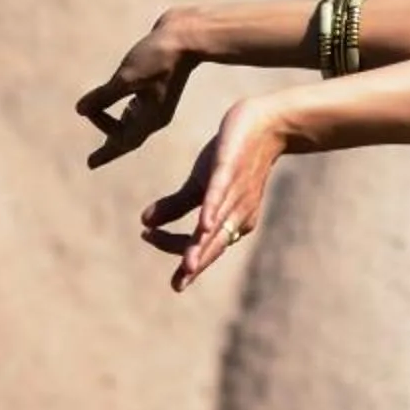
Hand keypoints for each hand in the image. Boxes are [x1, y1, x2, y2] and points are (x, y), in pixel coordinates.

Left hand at [76, 12, 199, 168]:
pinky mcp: (157, 85)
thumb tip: (79, 111)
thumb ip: (103, 97)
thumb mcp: (127, 78)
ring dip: (114, 127)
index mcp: (151, 117)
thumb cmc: (158, 57)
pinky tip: (119, 107)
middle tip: (93, 159)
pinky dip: (123, 111)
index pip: (124, 142)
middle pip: (127, 135)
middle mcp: (156, 113)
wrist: (187, 36)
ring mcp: (158, 100)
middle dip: (110, 145)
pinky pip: (136, 106)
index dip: (106, 153)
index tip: (90, 164)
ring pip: (132, 121)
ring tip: (102, 131)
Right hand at [141, 96, 284, 291]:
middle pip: (212, 244)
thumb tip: (145, 222)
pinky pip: (221, 193)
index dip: (173, 244)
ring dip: (202, 245)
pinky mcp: (230, 169)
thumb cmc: (233, 159)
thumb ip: (175, 206)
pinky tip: (203, 223)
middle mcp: (236, 214)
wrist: (264, 125)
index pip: (197, 243)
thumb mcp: (200, 185)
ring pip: (217, 225)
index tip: (147, 236)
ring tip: (188, 265)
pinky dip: (212, 209)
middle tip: (179, 284)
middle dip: (196, 264)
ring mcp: (234, 192)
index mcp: (229, 222)